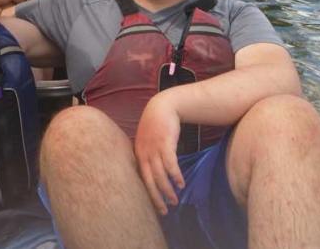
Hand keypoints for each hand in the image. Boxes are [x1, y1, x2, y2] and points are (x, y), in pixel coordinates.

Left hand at [135, 93, 183, 215]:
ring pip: (159, 175)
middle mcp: (143, 154)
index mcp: (138, 155)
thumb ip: (147, 155)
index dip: (147, 194)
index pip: (140, 179)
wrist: (162, 107)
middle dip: (156, 198)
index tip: (153, 206)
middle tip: (163, 211)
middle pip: (148, 181)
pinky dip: (175, 175)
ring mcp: (153, 149)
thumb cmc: (156, 125)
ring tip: (175, 200)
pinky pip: (170, 164)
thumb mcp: (147, 141)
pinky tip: (181, 184)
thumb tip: (152, 172)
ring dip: (168, 189)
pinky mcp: (165, 144)